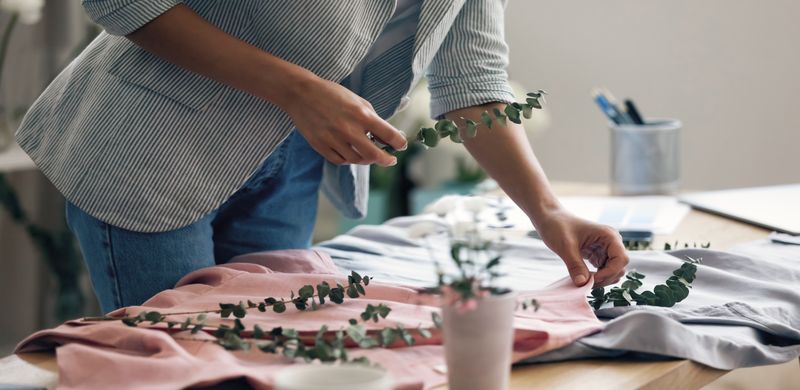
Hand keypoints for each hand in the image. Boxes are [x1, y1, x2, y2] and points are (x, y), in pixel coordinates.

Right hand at [281, 75, 407, 166]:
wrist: (302, 94)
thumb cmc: (333, 95)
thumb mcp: (358, 101)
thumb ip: (374, 119)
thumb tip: (387, 137)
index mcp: (361, 115)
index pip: (388, 135)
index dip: (399, 143)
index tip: (401, 146)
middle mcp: (349, 129)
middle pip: (374, 155)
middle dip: (385, 160)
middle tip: (390, 160)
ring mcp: (333, 139)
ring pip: (356, 160)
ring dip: (366, 159)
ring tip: (368, 154)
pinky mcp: (321, 146)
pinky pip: (340, 160)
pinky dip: (348, 159)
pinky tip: (350, 153)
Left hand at [534, 208, 628, 287]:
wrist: (550, 219)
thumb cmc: (558, 226)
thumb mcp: (565, 246)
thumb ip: (575, 265)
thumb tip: (582, 284)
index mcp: (608, 235)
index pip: (621, 259)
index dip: (609, 272)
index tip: (592, 279)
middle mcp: (611, 242)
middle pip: (619, 267)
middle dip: (605, 278)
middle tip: (585, 283)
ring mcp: (605, 249)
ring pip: (613, 271)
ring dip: (601, 279)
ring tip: (583, 280)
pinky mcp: (598, 255)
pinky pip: (604, 270)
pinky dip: (596, 277)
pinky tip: (583, 277)